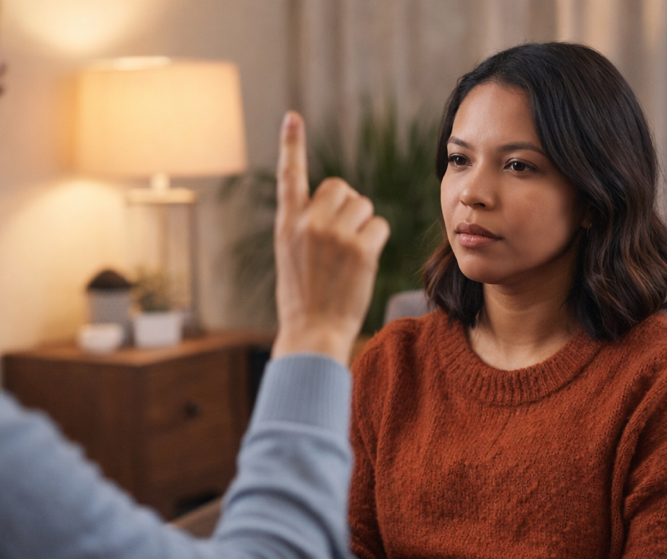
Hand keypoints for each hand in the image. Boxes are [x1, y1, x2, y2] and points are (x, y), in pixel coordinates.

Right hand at [272, 111, 389, 363]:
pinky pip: (379, 226)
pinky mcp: (360, 249)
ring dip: (363, 226)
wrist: (312, 332)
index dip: (291, 145)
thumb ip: (307, 226)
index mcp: (287, 223)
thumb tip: (339, 202)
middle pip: (341, 187)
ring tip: (347, 257)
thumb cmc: (303, 299)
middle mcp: (308, 222)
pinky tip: (361, 264)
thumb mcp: (292, 256)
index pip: (290, 176)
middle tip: (340, 239)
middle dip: (347, 207)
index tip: (292, 118)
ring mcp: (335, 235)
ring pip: (363, 206)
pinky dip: (376, 242)